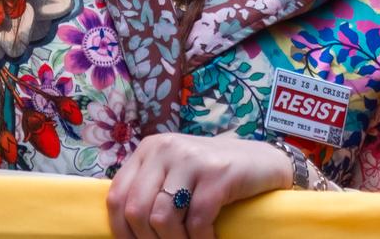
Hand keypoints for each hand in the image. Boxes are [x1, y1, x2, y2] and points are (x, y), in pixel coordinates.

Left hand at [106, 133, 291, 238]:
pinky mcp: (217, 173)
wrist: (263, 162)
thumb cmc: (213, 176)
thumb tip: (127, 232)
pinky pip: (196, 220)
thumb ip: (150, 192)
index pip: (116, 196)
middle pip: (136, 210)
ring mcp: (191, 158)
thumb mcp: (175, 175)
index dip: (122, 231)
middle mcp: (165, 149)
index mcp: (148, 150)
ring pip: (162, 218)